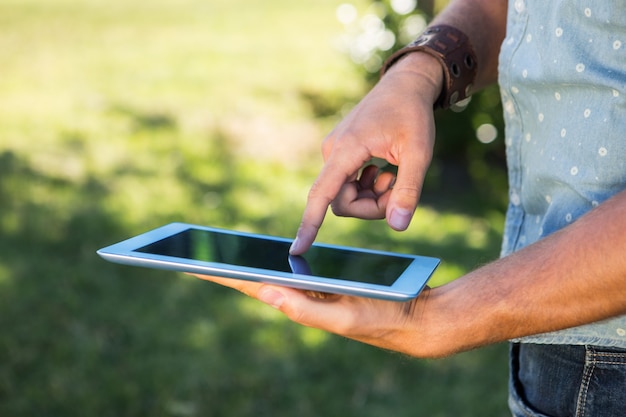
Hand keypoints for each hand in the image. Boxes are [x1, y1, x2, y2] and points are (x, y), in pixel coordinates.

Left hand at [191, 273, 443, 356]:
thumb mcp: (345, 318)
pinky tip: (265, 253)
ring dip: (244, 262)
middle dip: (223, 264)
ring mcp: (313, 291)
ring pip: (272, 273)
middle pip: (254, 278)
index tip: (186, 261)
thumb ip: (306, 310)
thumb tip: (265, 292)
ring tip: (217, 250)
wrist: (417, 319)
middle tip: (191, 249)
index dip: (219, 274)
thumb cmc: (384, 318)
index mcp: (299, 304)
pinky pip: (295, 268)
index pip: (250, 286)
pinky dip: (275, 259)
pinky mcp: (328, 282)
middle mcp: (301, 298)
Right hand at [290, 52, 442, 253]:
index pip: (322, 195)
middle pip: (341, 202)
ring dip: (371, 196)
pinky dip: (367, 186)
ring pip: (345, 195)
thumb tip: (398, 227)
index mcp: (346, 150)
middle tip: (398, 190)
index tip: (297, 251)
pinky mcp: (340, 153)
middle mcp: (332, 151)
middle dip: (371, 206)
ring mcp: (334, 152)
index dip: (309, 224)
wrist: (405, 84)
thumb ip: (407, 190)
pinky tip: (384, 170)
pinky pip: (347, 184)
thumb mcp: (419, 153)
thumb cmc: (413, 114)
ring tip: (393, 175)